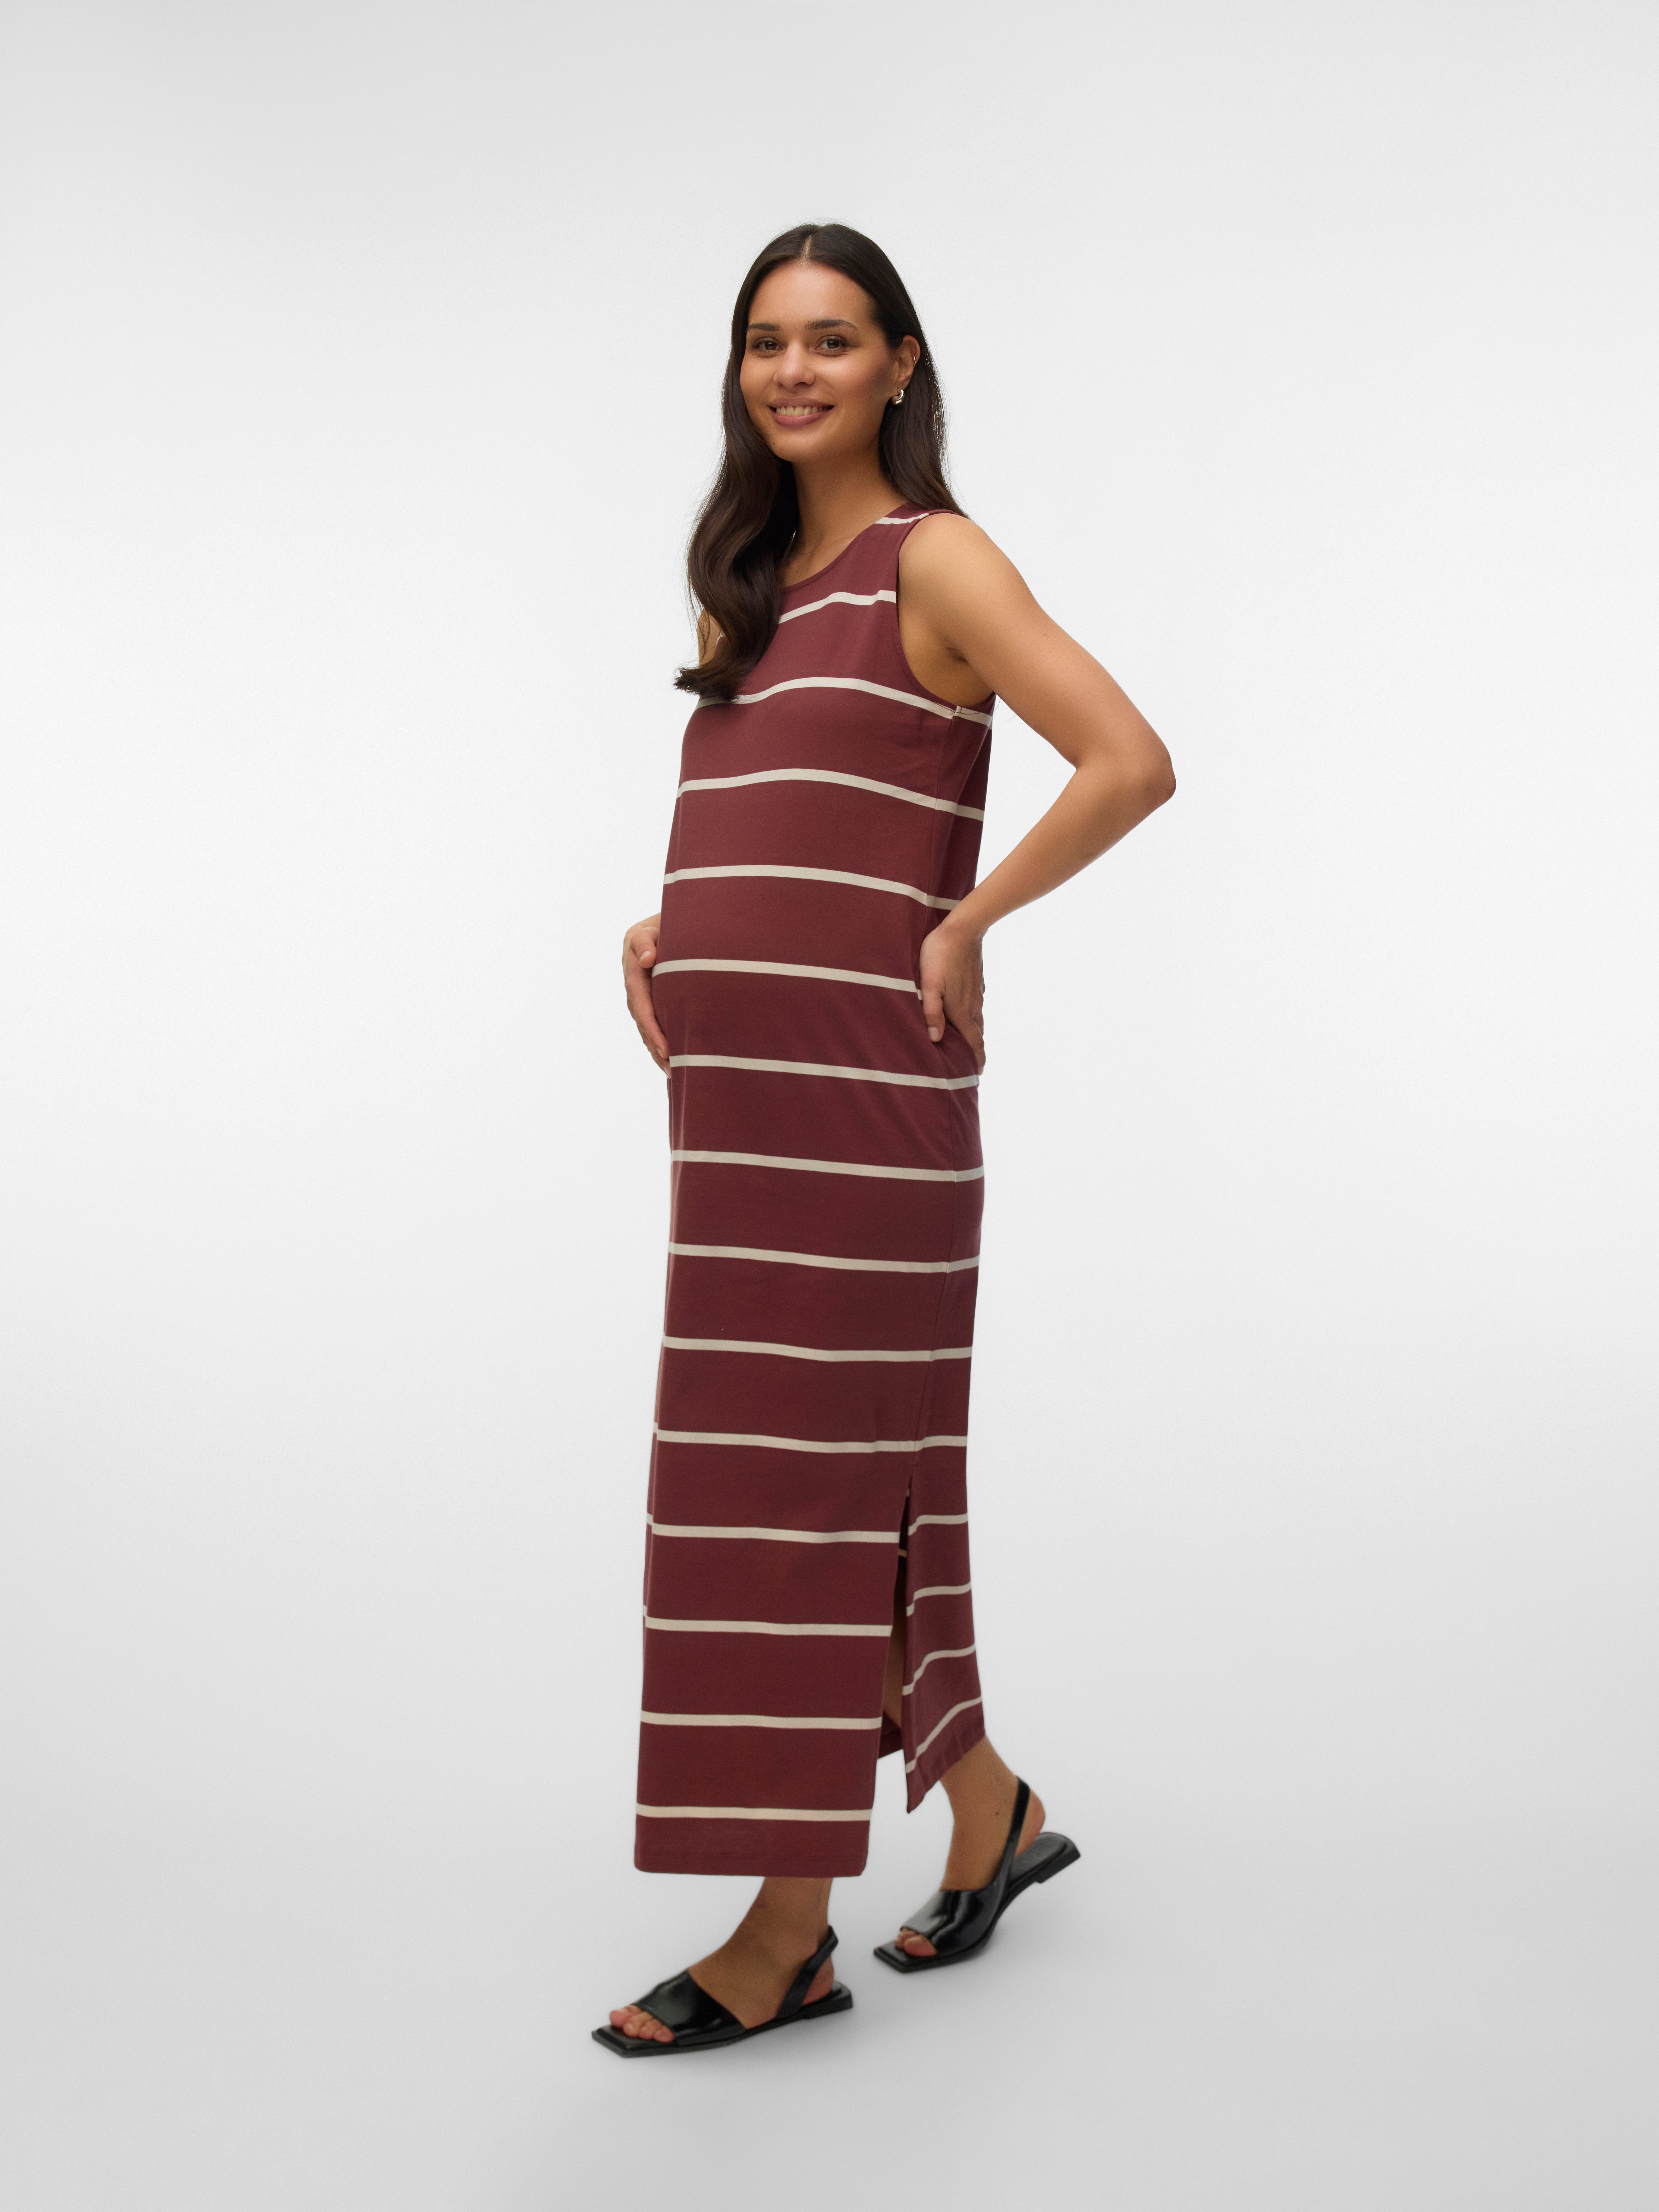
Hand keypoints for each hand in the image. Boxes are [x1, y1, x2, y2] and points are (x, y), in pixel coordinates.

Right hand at [622, 913, 668, 1072]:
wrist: (671, 916)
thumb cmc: (666, 919)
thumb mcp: (652, 925)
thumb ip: (647, 941)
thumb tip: (646, 960)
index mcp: (632, 967)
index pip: (641, 1004)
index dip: (652, 1028)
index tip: (666, 1048)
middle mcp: (633, 982)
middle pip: (642, 1021)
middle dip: (656, 1046)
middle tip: (674, 1068)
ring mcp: (640, 990)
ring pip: (646, 1025)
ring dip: (658, 1050)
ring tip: (674, 1072)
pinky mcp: (650, 994)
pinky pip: (653, 1021)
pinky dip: (660, 1040)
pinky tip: (671, 1059)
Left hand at [919, 920, 984, 1069]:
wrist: (964, 927)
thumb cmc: (939, 954)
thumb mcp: (929, 984)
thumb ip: (931, 1011)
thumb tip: (935, 1039)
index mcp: (961, 1010)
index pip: (972, 1042)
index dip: (976, 1060)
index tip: (977, 1075)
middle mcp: (973, 1004)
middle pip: (977, 1034)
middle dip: (977, 1052)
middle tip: (974, 1066)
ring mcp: (977, 991)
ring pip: (978, 1019)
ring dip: (975, 1034)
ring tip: (971, 1044)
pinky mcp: (977, 980)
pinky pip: (977, 1004)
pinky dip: (973, 1015)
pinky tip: (967, 1012)